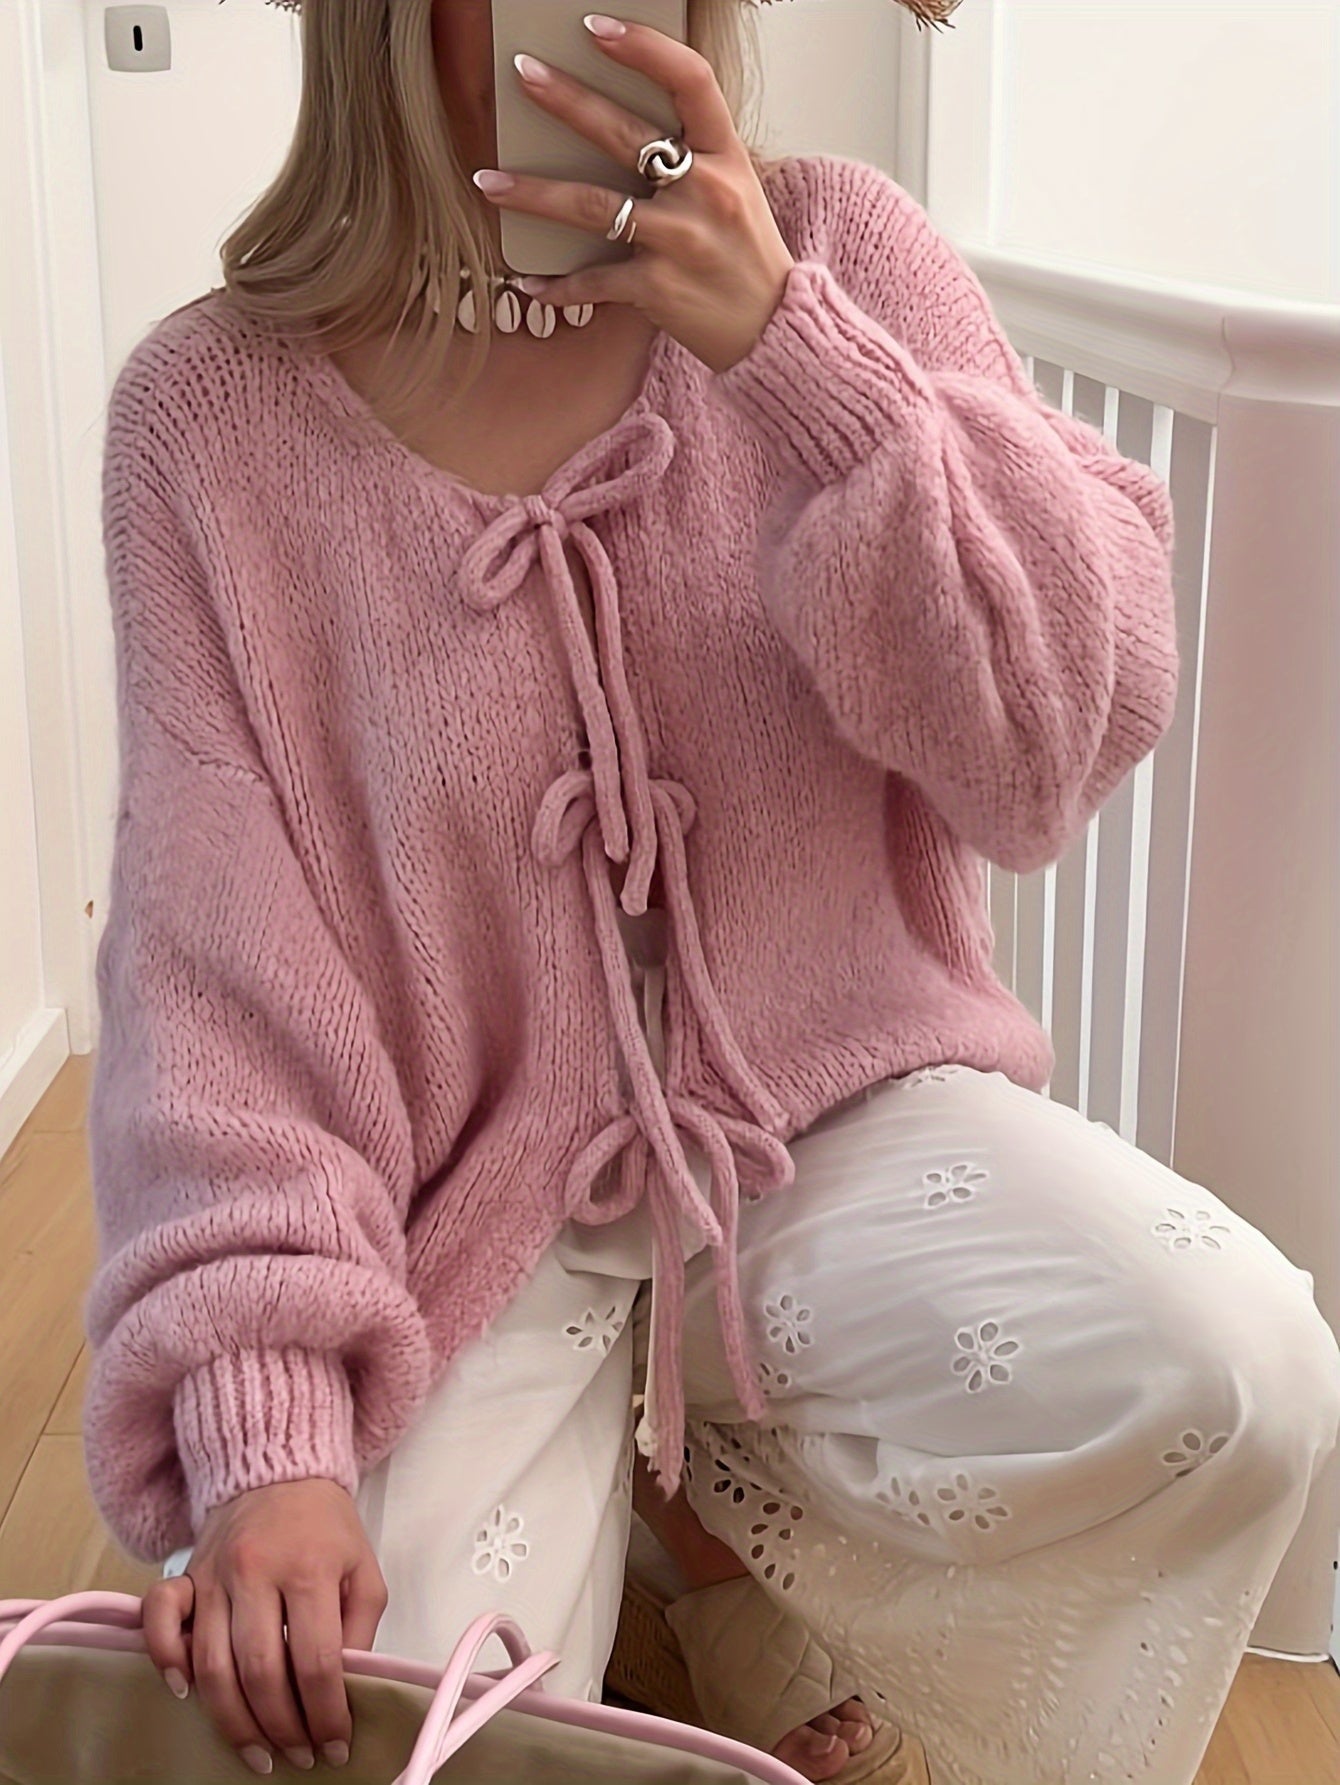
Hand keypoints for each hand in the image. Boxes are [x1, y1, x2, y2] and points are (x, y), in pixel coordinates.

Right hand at [141, 1478, 387, 1775]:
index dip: (326, 1713)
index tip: (335, 1745)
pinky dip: (165, 1659)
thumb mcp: (362, 1568)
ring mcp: (213, 1574)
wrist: (277, 1470)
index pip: (315, 1660)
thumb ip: (360, 1628)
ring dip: (233, 1720)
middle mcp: (255, 1572)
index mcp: (309, 1568)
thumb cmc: (323, 1526)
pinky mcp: (185, 1574)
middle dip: (280, 1727)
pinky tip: (185, 1693)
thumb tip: (345, 1688)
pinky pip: (159, 1619)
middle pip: (259, 1671)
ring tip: (258, 1752)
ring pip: (211, 1664)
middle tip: (298, 1756)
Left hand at [471, 13, 796, 374]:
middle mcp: (705, 191)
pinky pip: (594, 281)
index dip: (644, 48)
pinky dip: (557, 286)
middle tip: (521, 74)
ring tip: (488, 181)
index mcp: (726, 155)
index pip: (690, 82)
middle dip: (566, 100)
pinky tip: (527, 283)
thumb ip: (691, 155)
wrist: (772, 329)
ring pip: (592, 206)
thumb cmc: (745, 254)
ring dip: (533, 194)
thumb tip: (619, 123)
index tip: (596, 27)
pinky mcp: (657, 288)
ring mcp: (679, 240)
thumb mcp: (736, 188)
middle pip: (624, 134)